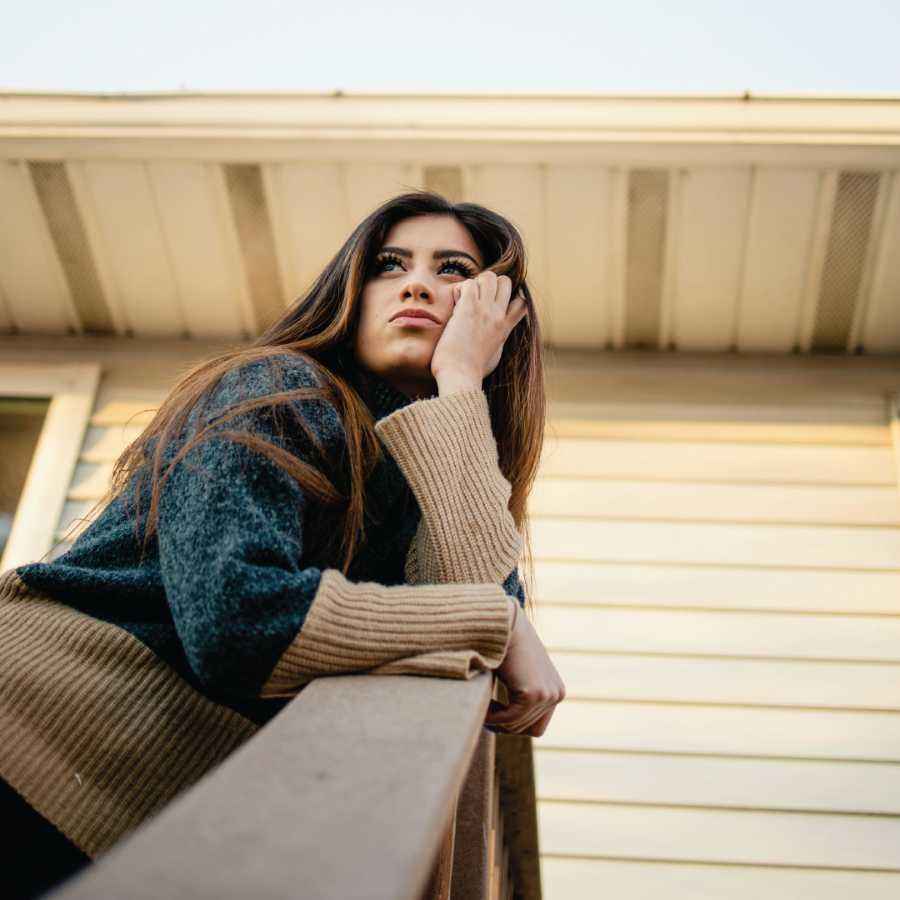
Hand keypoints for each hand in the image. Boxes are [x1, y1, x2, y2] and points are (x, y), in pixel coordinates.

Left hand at [430, 272, 527, 393]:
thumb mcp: (493, 357)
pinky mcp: (468, 309)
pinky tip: (454, 304)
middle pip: (506, 282)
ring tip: (463, 300)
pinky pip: (469, 283)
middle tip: (474, 299)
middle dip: (490, 284)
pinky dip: (460, 289)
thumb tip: (495, 343)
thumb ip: (496, 344)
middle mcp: (499, 317)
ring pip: (490, 277)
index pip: (521, 302)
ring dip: (475, 283)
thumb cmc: (471, 373)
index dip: (508, 297)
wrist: (460, 377)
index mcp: (505, 328)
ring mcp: (485, 311)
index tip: (492, 305)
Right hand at [484, 598, 565, 736]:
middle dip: (505, 725)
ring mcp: (547, 695)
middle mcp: (557, 694)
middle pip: (528, 729)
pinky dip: (493, 718)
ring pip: (516, 725)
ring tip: (482, 707)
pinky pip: (509, 719)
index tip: (493, 717)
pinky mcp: (533, 694)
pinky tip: (483, 707)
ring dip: (496, 721)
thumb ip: (519, 692)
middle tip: (485, 716)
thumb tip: (505, 723)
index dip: (513, 725)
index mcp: (555, 690)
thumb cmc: (504, 645)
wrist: (503, 622)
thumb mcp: (518, 673)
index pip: (536, 725)